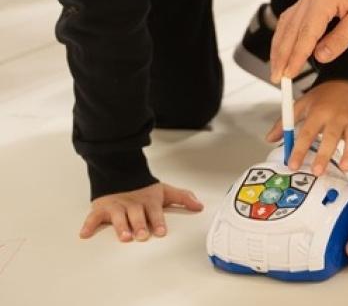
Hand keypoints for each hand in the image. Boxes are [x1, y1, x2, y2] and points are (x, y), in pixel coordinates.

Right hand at [79, 182, 202, 241]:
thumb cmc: (144, 190)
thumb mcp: (164, 191)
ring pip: (118, 216)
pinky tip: (85, 234)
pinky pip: (94, 216)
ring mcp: (117, 206)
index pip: (155, 212)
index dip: (158, 221)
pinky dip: (89, 224)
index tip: (161, 232)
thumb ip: (183, 198)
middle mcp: (133, 204)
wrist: (121, 173)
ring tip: (124, 237)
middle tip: (142, 236)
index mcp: (148, 200)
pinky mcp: (102, 208)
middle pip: (137, 215)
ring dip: (121, 227)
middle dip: (139, 225)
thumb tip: (199, 206)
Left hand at [265, 80, 347, 174]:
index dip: (298, 149)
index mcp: (319, 112)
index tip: (292, 164)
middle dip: (324, 154)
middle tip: (317, 171)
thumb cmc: (325, 97)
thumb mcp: (303, 104)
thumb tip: (270, 139)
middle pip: (330, 136)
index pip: (306, 132)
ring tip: (345, 166)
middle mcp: (336, 116)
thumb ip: (287, 122)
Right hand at [270, 0, 347, 82]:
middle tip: (276, 79)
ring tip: (277, 68)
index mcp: (323, 0)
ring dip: (280, 47)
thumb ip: (341, 38)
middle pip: (290, 30)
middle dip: (281, 56)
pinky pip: (292, 18)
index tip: (287, 76)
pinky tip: (283, 47)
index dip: (295, 57)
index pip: (305, 34)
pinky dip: (285, 35)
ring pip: (287, 24)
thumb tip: (320, 57)